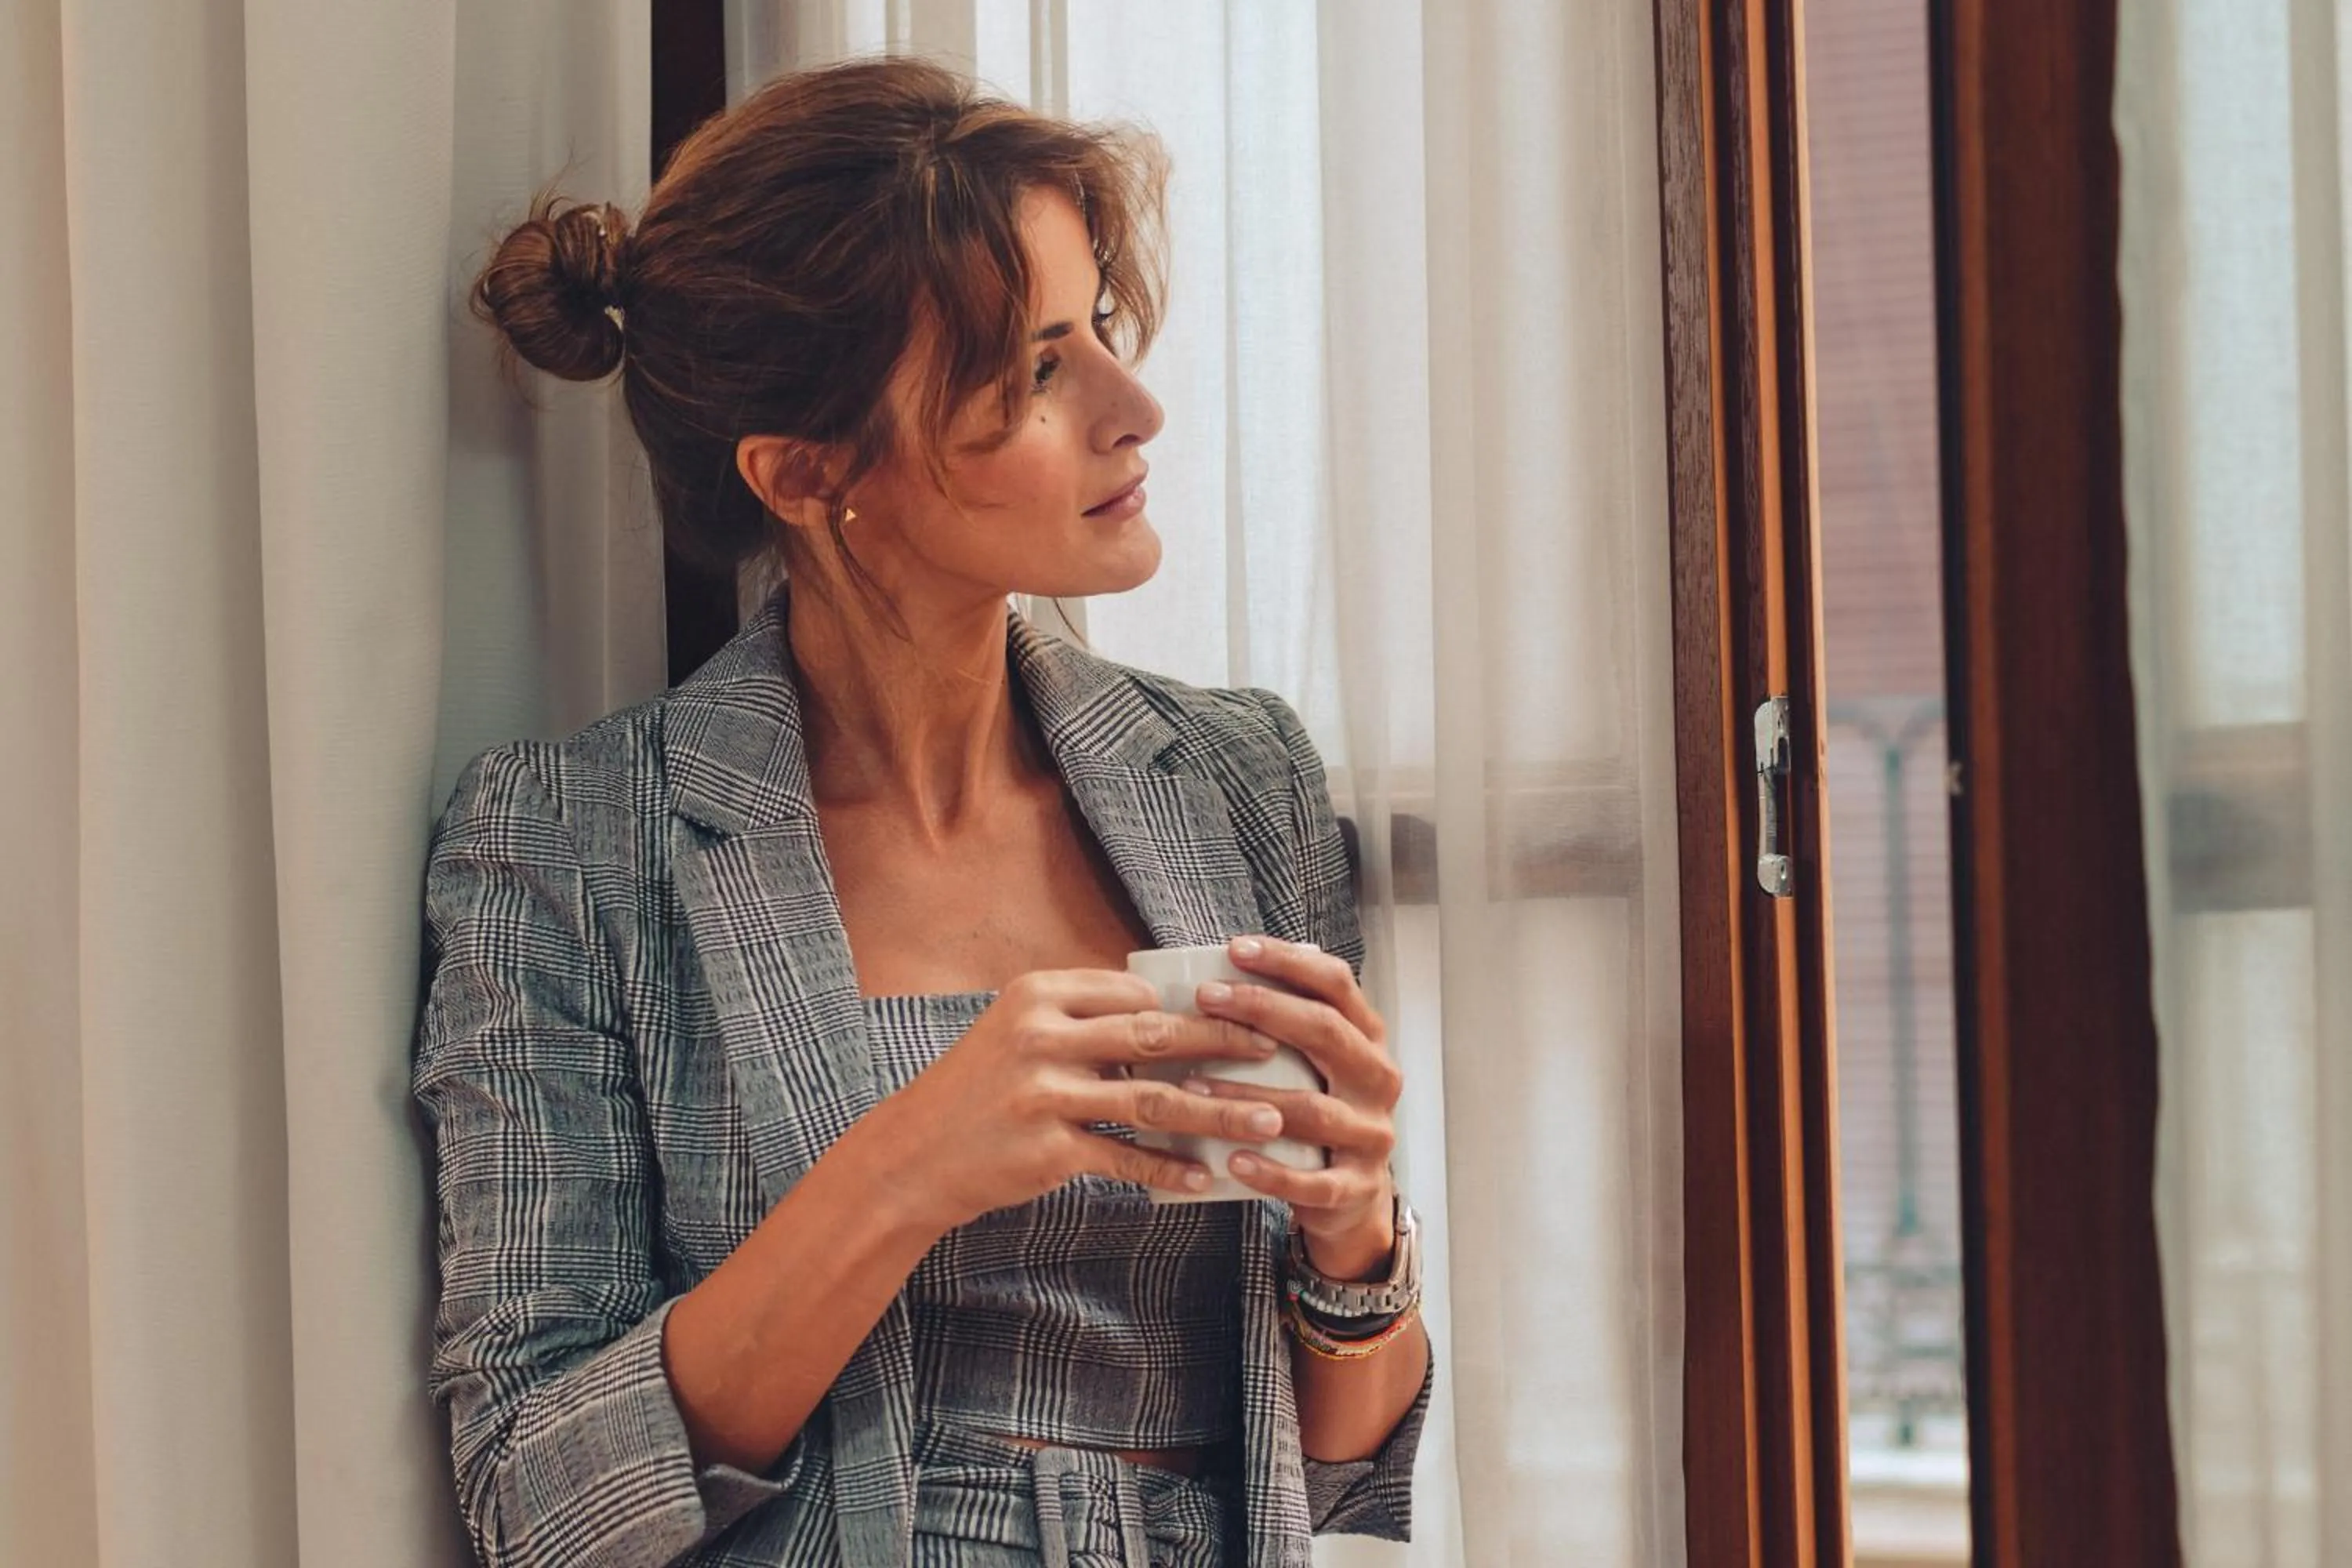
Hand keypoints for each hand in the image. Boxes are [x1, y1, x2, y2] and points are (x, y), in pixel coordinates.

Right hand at [868, 968, 1295, 1233]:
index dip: (1192, 1006)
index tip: (1242, 1014)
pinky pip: (1124, 1158)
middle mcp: (1040, 1036)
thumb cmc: (978, 1090)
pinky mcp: (1046, 1149)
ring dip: (1216, 1112)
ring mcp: (1042, 1094)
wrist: (913, 1156)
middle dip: (1223, 1043)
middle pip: (1154, 1035)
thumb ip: (1083, 1020)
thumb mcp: (1017, 1032)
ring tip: (1266, 1121)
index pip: (1135, 992)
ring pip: (1152, 1100)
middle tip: (1274, 1051)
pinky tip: (1202, 1177)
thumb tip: (1168, 1016)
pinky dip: (1167, 1168)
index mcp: (1038, 995)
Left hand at [1182, 936, 1402, 1277]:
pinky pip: (1314, 1182)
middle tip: (1206, 997)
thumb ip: (1282, 1027)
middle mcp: (1378, 1079)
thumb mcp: (1313, 1063)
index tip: (1235, 949)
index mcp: (1368, 1039)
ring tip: (1193, 1087)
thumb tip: (1206, 979)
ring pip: (1313, 1109)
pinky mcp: (1357, 1187)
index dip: (1288, 962)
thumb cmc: (1316, 1112)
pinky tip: (1233, 1161)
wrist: (1353, 1197)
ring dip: (1250, 1095)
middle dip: (1263, 1008)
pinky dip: (1272, 1172)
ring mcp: (1371, 1134)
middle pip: (1326, 1032)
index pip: (1336, 985)